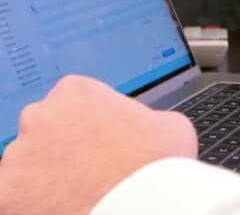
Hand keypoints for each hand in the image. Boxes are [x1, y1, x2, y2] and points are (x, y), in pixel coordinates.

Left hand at [0, 75, 197, 214]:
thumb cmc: (156, 164)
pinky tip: (61, 207)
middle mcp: (40, 115)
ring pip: (26, 165)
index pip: (73, 103)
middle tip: (87, 169)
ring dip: (45, 177)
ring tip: (77, 193)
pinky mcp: (6, 192)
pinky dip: (32, 203)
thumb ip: (145, 117)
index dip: (89, 124)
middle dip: (61, 148)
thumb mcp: (169, 124)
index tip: (100, 142)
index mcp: (76, 91)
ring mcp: (18, 155)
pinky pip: (14, 197)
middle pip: (44, 130)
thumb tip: (145, 126)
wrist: (140, 205)